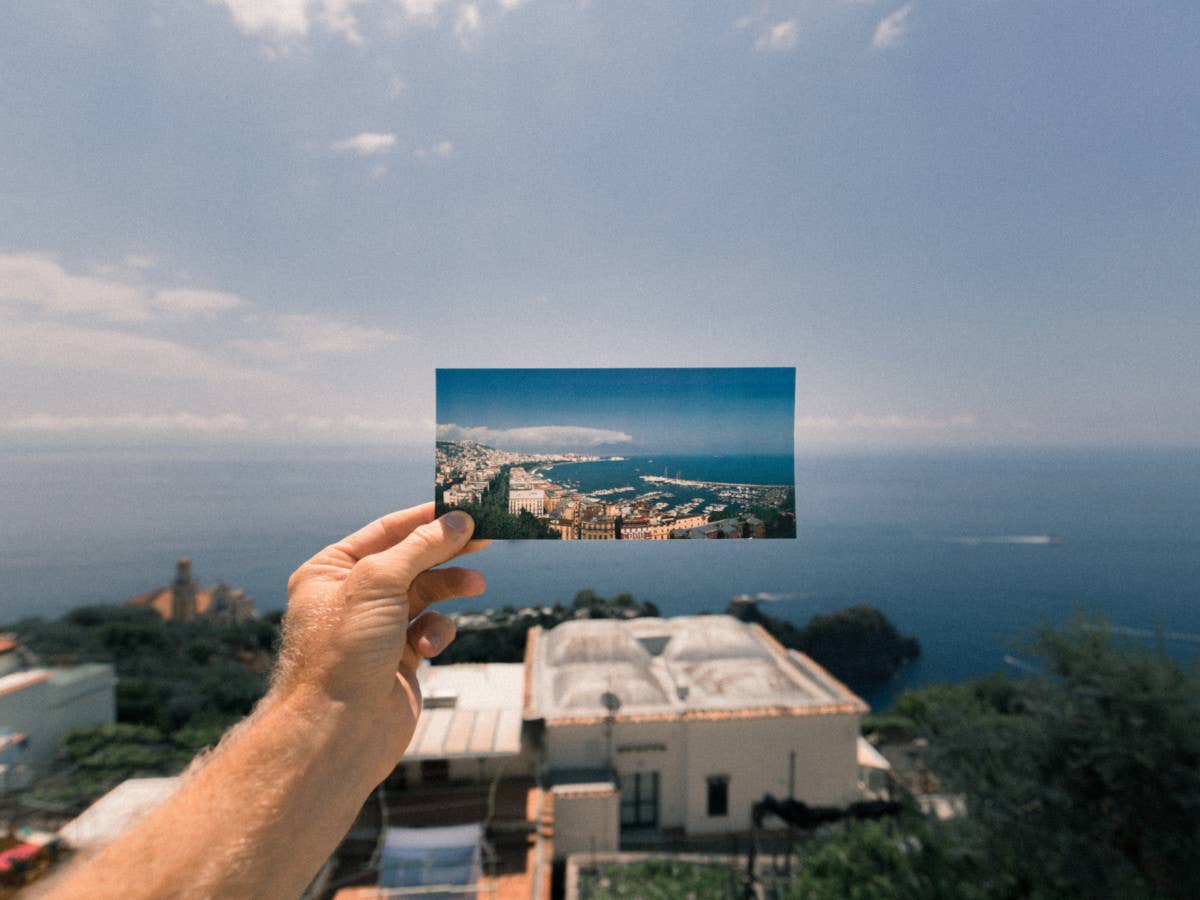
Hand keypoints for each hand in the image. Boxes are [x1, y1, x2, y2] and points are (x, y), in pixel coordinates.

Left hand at [271, 502, 487, 783]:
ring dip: (450, 587)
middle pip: (411, 560)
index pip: (386, 531)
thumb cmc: (344, 652)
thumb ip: (421, 546)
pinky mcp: (399, 659)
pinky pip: (430, 630)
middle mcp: (351, 597)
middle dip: (447, 550)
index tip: (465, 508)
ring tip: (476, 585)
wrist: (339, 731)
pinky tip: (430, 646)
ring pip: (426, 593)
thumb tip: (458, 520)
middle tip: (487, 537)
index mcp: (329, 572)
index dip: (426, 518)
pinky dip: (438, 633)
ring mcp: (376, 629)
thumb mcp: (378, 581)